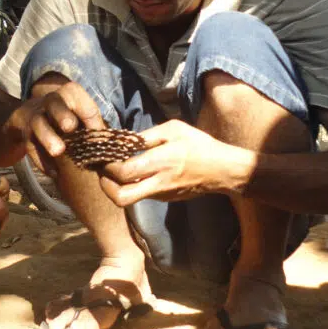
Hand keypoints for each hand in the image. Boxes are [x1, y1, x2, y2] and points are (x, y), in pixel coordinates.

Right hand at [7, 80, 104, 172]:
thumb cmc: (66, 116)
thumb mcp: (80, 113)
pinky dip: (41, 160)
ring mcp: (34, 116)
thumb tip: (106, 145)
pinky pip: (30, 146)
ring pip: (38, 123)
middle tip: (70, 127)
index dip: (89, 115)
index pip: (78, 96)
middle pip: (54, 103)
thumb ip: (93, 125)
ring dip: (48, 137)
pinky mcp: (25, 134)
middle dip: (61, 114)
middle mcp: (50, 101)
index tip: (99, 134)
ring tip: (58, 151)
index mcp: (69, 93)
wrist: (31, 115)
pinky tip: (53, 172)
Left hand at [100, 119, 234, 206]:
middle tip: (103, 172)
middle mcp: (158, 183)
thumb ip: (147, 136)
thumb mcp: (174, 130)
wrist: (224, 171)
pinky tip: (134, 172)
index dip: (108, 167)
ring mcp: (161, 194)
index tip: (104, 156)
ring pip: (129, 198)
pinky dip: (132, 185)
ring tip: (114, 170)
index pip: (124, 172)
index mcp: (160, 162)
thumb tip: (124, 140)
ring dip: (117, 186)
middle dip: (106, 186)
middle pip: (121, 198)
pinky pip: (142, 194)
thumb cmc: (200, 145)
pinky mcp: (165, 199)